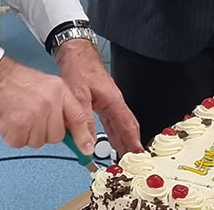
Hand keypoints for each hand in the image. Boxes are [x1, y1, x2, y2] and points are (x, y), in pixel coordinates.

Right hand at [0, 56, 93, 151]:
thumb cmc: (14, 79)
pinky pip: (20, 144)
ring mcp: (33, 116)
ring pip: (38, 142)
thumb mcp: (47, 85)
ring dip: (28, 134)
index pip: (78, 118)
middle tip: (31, 116)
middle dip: (45, 131)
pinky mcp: (16, 127)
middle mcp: (49, 103)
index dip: (83, 137)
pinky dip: (14, 136)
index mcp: (59, 91)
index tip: (86, 149)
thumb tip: (71, 129)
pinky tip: (10, 121)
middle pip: (57, 136)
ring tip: (20, 115)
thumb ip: (61, 105)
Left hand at [55, 39, 142, 155]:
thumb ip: (84, 119)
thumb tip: (88, 141)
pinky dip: (113, 132)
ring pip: (119, 124)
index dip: (133, 140)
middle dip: (130, 143)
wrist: (76, 53)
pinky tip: (112, 139)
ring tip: (124, 154)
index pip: (127, 124)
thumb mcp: (79, 95)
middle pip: (127, 126)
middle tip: (132, 159)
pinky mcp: (102, 101)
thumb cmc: (80, 67)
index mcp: (113, 99)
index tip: (137, 154)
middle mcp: (114, 101)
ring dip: (122, 139)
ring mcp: (109, 101)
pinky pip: (111, 120)